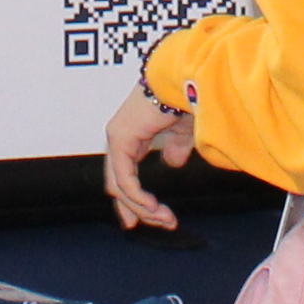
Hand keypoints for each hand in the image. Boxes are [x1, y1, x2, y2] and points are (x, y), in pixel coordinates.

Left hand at [101, 91, 199, 231]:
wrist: (186, 78)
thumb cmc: (186, 97)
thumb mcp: (183, 131)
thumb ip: (176, 148)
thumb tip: (173, 162)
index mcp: (132, 135)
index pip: (123, 175)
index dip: (133, 199)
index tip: (146, 219)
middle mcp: (119, 137)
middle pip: (118, 184)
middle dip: (136, 210)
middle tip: (157, 225)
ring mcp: (117, 138)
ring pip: (120, 186)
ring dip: (143, 208)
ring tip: (165, 218)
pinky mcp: (120, 139)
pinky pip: (125, 179)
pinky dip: (138, 197)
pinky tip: (153, 207)